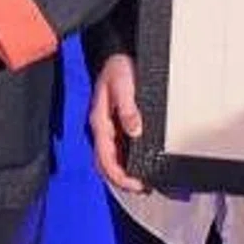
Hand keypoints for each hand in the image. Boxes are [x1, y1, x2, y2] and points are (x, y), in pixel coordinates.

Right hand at [89, 54, 146, 192]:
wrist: (118, 54)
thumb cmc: (118, 67)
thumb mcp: (123, 85)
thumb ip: (128, 108)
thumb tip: (135, 131)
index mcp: (100, 122)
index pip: (104, 158)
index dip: (119, 176)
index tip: (136, 184)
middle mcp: (102, 128)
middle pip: (106, 164)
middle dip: (121, 181)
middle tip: (143, 189)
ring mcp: (109, 128)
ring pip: (112, 159)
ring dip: (124, 174)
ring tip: (144, 183)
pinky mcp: (117, 125)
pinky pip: (119, 150)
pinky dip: (128, 162)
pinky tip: (141, 165)